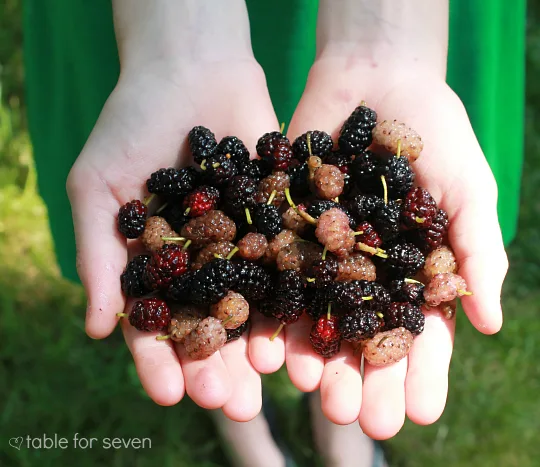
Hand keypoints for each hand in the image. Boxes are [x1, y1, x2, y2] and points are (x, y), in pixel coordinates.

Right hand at [67, 61, 284, 419]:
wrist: (190, 70)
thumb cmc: (131, 124)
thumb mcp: (98, 185)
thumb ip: (98, 253)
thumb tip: (94, 328)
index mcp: (154, 265)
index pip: (155, 323)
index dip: (161, 360)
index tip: (171, 395)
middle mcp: (201, 263)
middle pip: (210, 325)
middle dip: (219, 366)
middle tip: (234, 404)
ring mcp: (243, 244)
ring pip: (254, 304)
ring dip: (262, 344)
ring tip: (273, 382)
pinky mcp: (280, 221)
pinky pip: (290, 262)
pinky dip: (298, 293)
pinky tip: (308, 325)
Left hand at [283, 57, 507, 438]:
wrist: (379, 77)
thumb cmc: (436, 133)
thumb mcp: (467, 192)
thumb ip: (476, 254)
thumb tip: (487, 324)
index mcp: (409, 272)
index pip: (416, 334)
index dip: (419, 373)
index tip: (418, 413)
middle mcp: (361, 272)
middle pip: (360, 334)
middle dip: (362, 376)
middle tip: (360, 419)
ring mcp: (320, 253)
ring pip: (313, 315)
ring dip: (313, 355)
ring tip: (312, 390)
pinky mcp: (283, 229)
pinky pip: (275, 276)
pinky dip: (270, 309)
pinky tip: (267, 346)